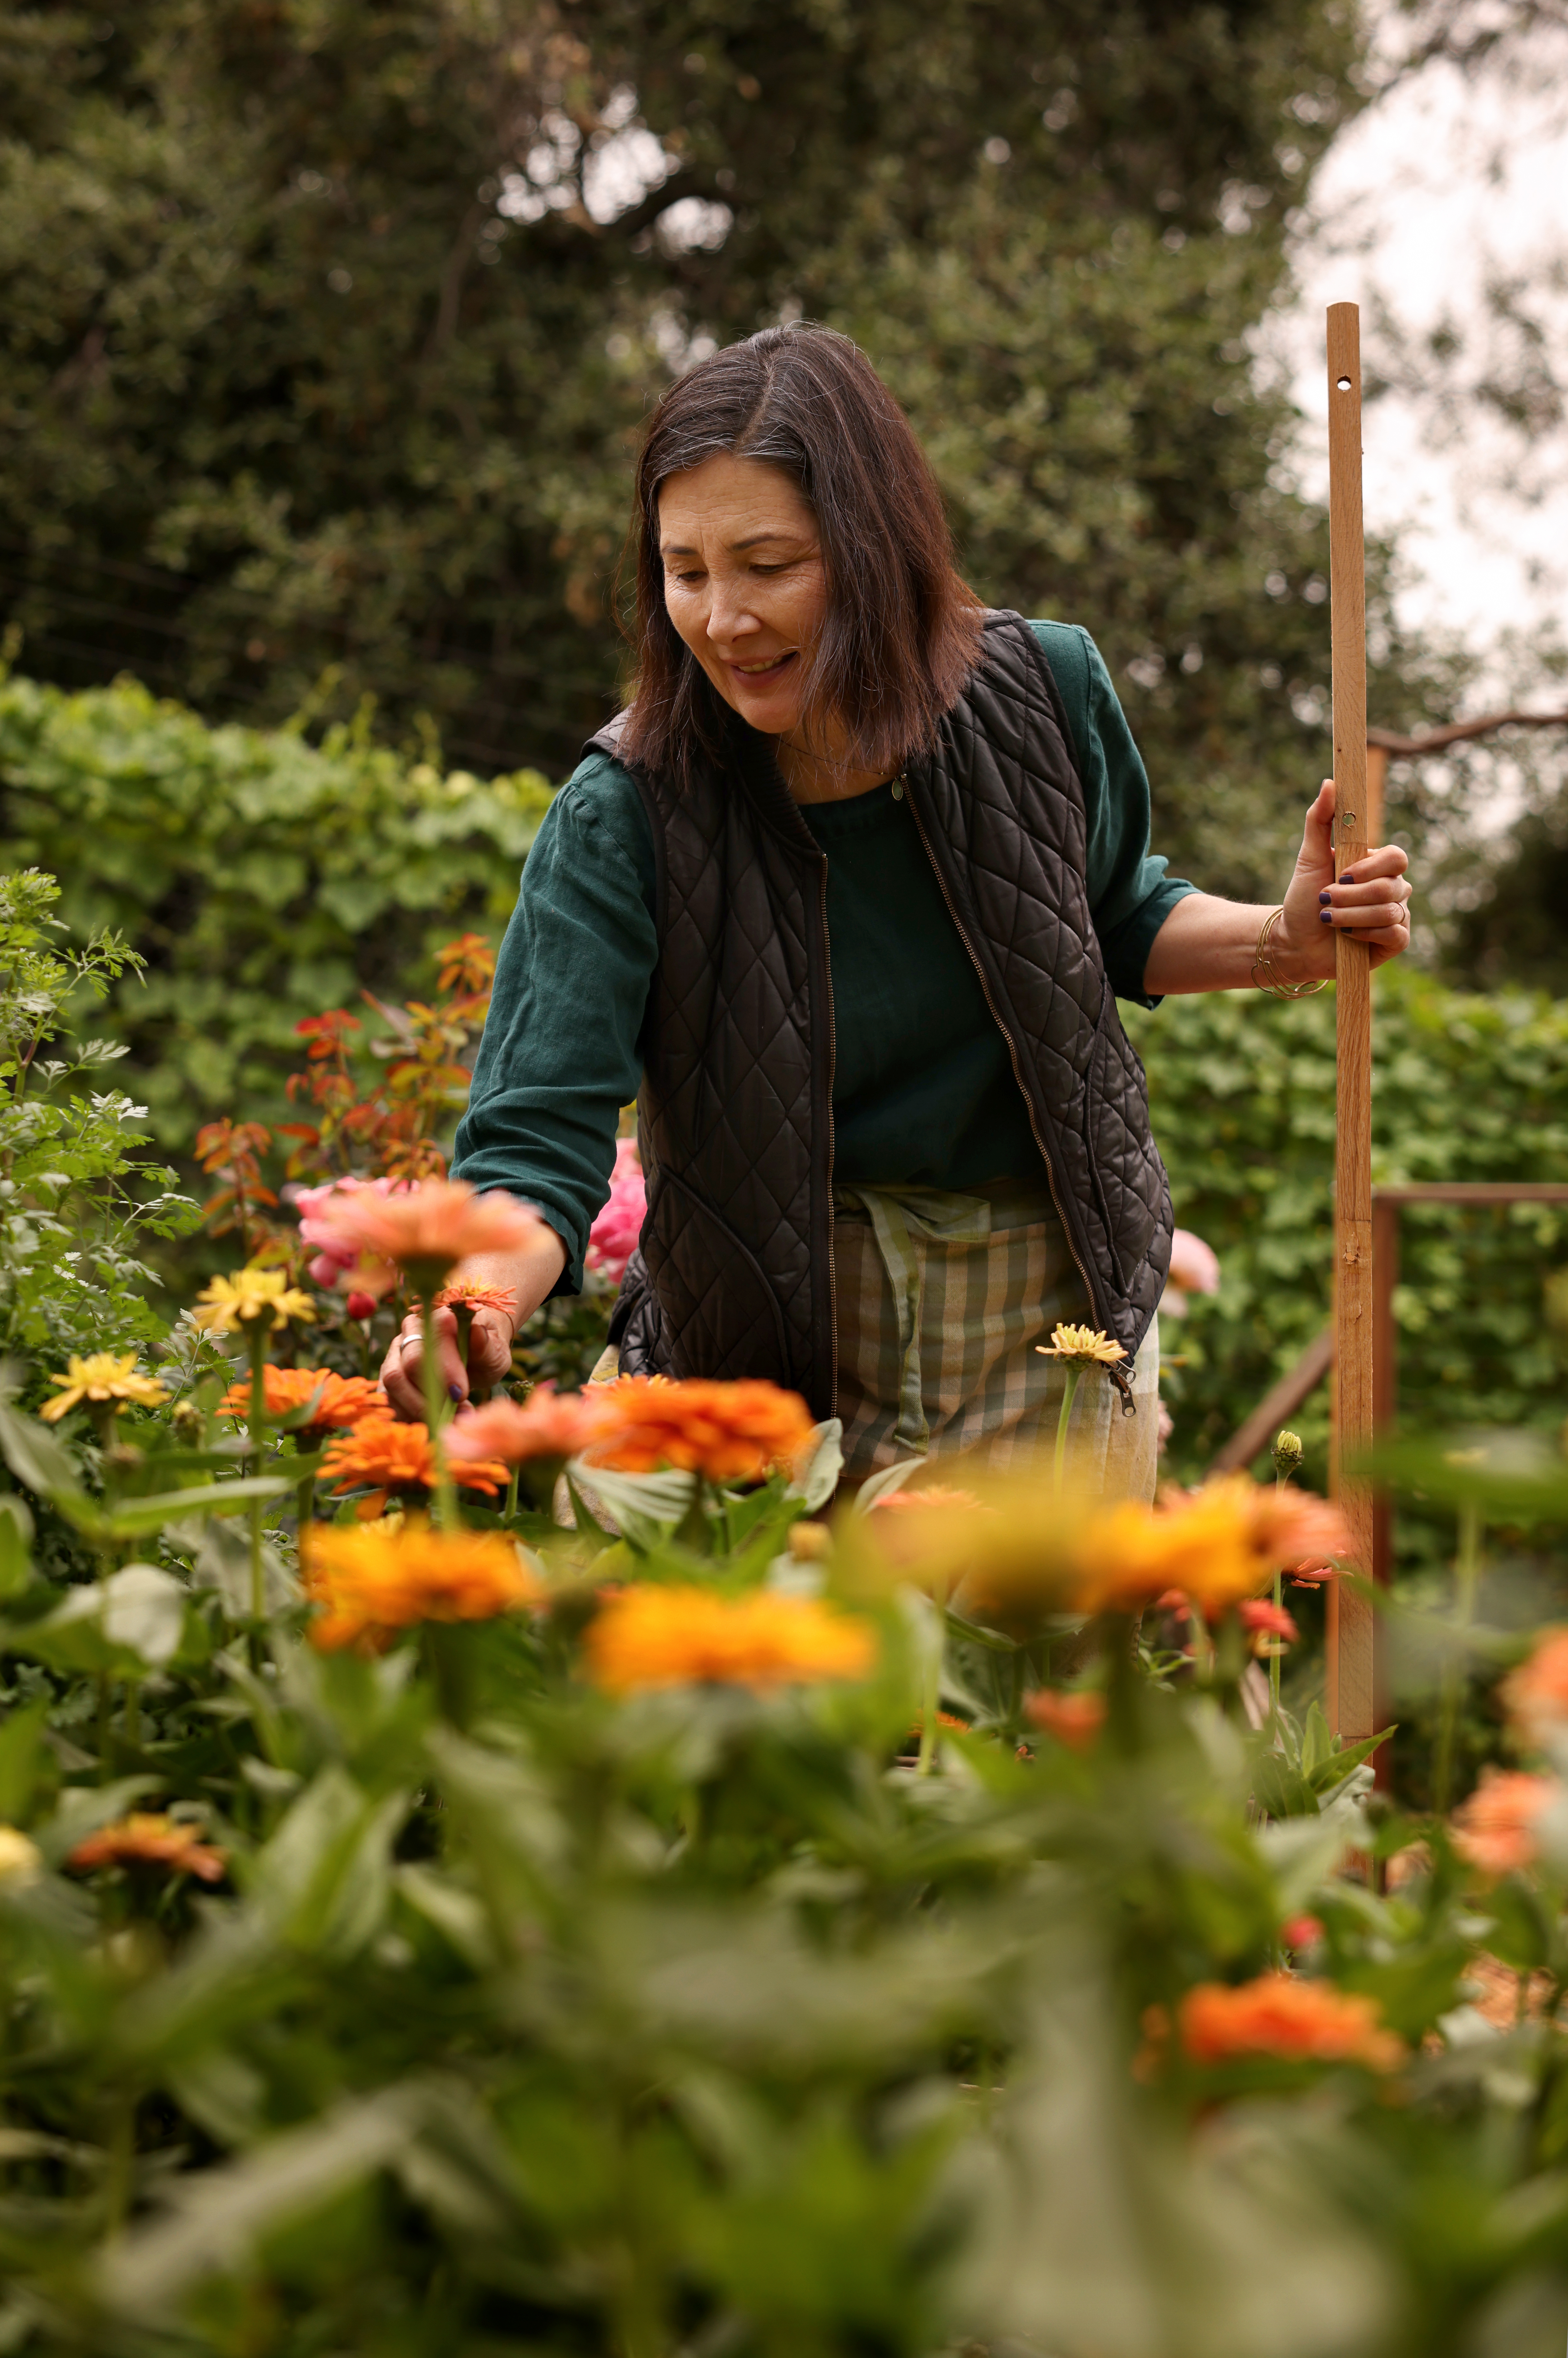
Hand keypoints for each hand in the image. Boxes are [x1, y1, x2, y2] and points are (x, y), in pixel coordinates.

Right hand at [380, 1303, 513, 1422]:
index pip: (435, 1338)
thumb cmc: (485, 1352)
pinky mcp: (388, 1372)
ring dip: (419, 1407)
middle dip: (432, 1394)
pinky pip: (387, 1395)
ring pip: (394, 1380)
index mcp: (440, 1315)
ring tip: (447, 1420)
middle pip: (410, 1362)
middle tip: (457, 1413)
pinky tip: (430, 1421)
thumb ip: (486, 1346)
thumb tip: (476, 1333)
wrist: (472, 1357)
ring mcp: (396, 1350)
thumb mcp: (495, 1351)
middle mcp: (412, 1329)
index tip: (460, 1394)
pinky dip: (407, 1413)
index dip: (445, 1368)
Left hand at [1275, 780, 1412, 980]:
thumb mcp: (1309, 857)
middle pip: (1390, 887)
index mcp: (1378, 865)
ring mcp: (1397, 915)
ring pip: (1389, 912)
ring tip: (1329, 919)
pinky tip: (1347, 936)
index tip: (1340, 875)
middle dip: (1350, 897)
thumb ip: (1320, 819)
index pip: (1396, 857)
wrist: (1295, 940)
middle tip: (1326, 900)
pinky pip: (1394, 934)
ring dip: (1350, 916)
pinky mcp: (1395, 941)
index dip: (1370, 868)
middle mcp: (1394, 888)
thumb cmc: (1305, 898)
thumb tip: (1330, 782)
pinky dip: (1366, 934)